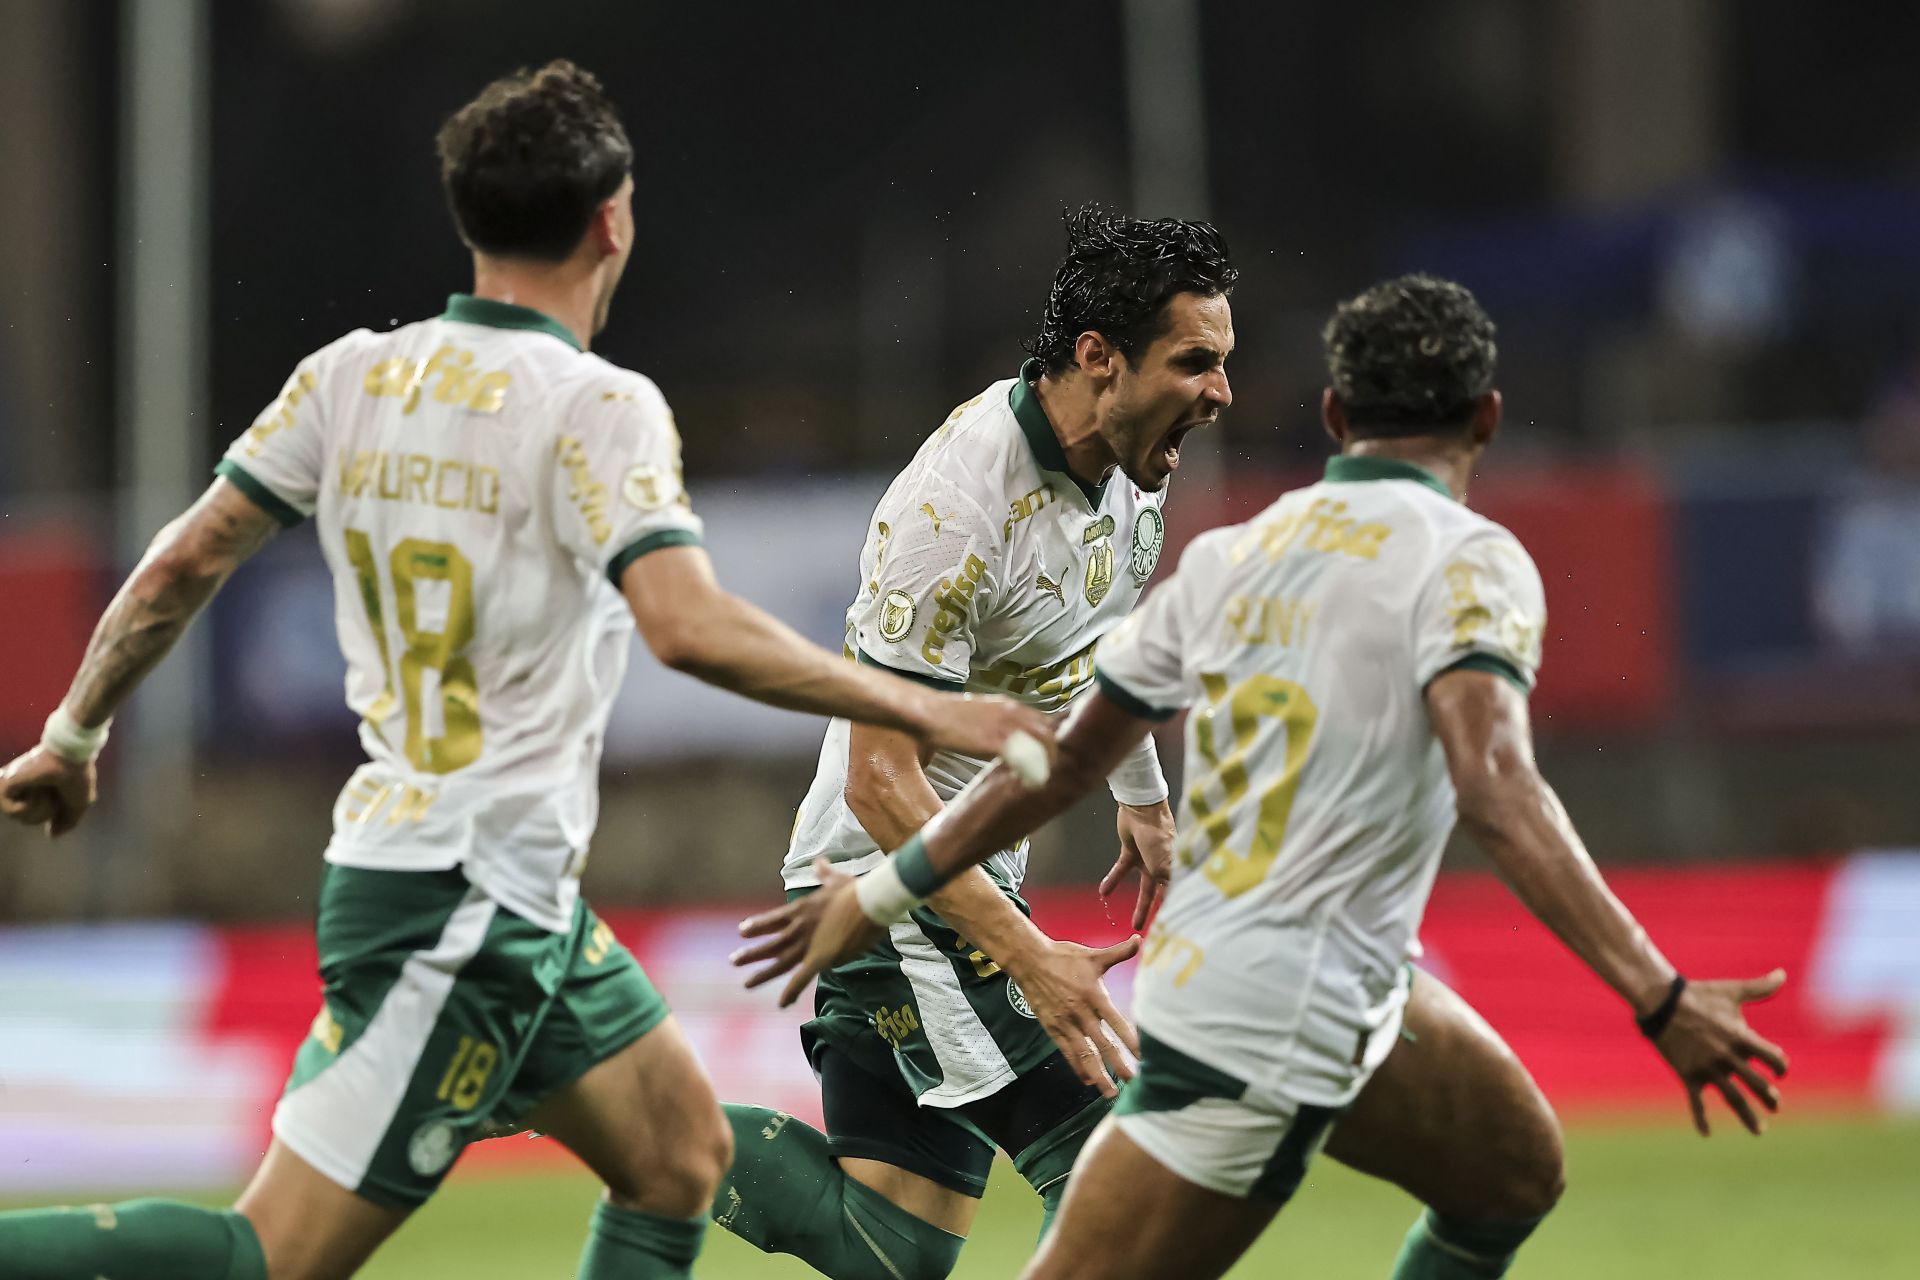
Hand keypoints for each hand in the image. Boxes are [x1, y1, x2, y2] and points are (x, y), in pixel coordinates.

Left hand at [1, 746, 95, 837]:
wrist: (70, 760)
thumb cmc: (78, 779)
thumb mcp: (79, 805)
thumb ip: (66, 822)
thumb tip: (52, 835)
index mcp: (41, 792)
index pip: (37, 815)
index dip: (48, 816)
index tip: (59, 806)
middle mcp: (26, 790)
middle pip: (28, 820)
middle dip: (44, 815)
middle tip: (53, 799)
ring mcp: (15, 788)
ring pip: (18, 817)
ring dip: (37, 811)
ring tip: (45, 796)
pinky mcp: (5, 785)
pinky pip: (10, 810)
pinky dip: (26, 807)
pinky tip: (36, 794)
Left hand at [734, 858, 883, 1006]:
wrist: (868, 903)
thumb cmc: (855, 890)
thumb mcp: (835, 878)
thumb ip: (824, 873)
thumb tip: (819, 861)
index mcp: (801, 910)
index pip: (773, 920)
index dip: (757, 927)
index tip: (742, 931)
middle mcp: (799, 929)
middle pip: (771, 944)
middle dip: (752, 954)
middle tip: (734, 960)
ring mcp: (807, 945)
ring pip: (780, 963)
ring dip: (762, 974)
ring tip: (746, 983)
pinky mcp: (820, 959)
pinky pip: (802, 979)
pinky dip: (791, 992)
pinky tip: (782, 1003)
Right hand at [917, 691, 1055, 766]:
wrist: (931, 714)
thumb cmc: (950, 715)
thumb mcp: (982, 710)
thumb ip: (999, 720)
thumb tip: (1008, 736)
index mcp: (1009, 705)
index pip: (1042, 720)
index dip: (1048, 738)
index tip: (1047, 752)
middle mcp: (1012, 713)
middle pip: (1046, 732)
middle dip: (1051, 751)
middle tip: (1048, 767)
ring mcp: (1005, 728)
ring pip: (1040, 743)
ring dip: (1044, 761)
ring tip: (1040, 776)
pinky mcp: (994, 743)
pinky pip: (1022, 757)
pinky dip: (1028, 769)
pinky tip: (1026, 779)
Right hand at [1006, 936, 1141, 1098]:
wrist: (1030, 961)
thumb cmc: (1063, 957)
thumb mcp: (1093, 955)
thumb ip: (1118, 952)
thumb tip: (1140, 939)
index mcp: (1094, 995)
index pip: (1117, 1022)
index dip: (1131, 1041)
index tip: (1144, 1057)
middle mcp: (1081, 1013)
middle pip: (1103, 1044)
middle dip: (1118, 1065)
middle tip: (1132, 1082)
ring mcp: (1066, 1023)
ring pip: (1084, 1054)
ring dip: (1098, 1074)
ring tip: (1110, 1092)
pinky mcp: (1053, 1028)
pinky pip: (1067, 1052)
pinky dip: (1077, 1067)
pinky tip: (1087, 1079)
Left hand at [1104, 801, 1174, 929]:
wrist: (1141, 809)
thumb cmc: (1158, 835)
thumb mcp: (1164, 863)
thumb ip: (1166, 883)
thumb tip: (1171, 903)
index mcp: (1176, 869)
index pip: (1176, 893)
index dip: (1174, 909)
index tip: (1174, 927)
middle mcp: (1164, 866)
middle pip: (1159, 894)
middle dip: (1156, 913)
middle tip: (1153, 931)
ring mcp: (1148, 859)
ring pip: (1143, 886)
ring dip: (1138, 905)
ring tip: (1133, 923)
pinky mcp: (1131, 851)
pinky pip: (1121, 870)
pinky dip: (1112, 880)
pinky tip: (1103, 892)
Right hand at [1650, 970, 1790, 1135]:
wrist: (1661, 1002)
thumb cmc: (1700, 994)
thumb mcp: (1732, 991)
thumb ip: (1760, 987)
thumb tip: (1783, 973)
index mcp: (1742, 1036)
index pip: (1773, 1058)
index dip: (1780, 1065)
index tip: (1779, 1070)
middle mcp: (1728, 1056)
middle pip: (1758, 1083)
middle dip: (1769, 1096)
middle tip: (1775, 1104)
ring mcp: (1708, 1068)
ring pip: (1733, 1098)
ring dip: (1748, 1115)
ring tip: (1759, 1129)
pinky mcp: (1688, 1074)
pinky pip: (1696, 1101)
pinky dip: (1701, 1118)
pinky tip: (1706, 1133)